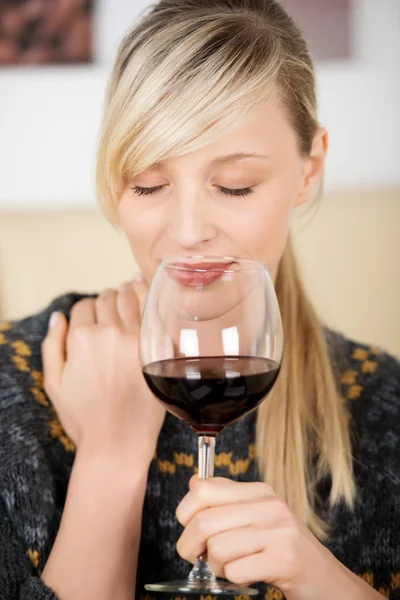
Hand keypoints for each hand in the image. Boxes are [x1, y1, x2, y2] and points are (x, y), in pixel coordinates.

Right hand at [41, 278, 165, 465]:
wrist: (118, 442)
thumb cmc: (84, 417)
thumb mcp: (54, 383)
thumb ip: (52, 345)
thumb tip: (58, 316)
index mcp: (82, 338)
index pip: (84, 305)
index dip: (87, 311)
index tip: (92, 319)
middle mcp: (110, 332)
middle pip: (108, 297)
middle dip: (106, 302)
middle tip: (111, 311)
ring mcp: (138, 338)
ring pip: (131, 296)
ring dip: (127, 294)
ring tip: (128, 295)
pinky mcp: (159, 346)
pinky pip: (154, 309)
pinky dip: (149, 297)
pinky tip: (147, 292)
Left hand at [176, 477, 380, 599]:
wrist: (325, 578)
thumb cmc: (283, 549)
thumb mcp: (256, 517)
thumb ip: (226, 499)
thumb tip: (194, 482)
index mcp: (258, 491)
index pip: (203, 489)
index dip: (185, 512)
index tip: (189, 528)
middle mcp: (269, 505)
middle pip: (204, 521)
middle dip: (190, 547)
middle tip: (198, 557)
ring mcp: (279, 531)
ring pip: (217, 549)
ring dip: (216, 567)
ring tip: (232, 566)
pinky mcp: (284, 560)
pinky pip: (235, 571)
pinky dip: (234, 579)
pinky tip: (248, 575)